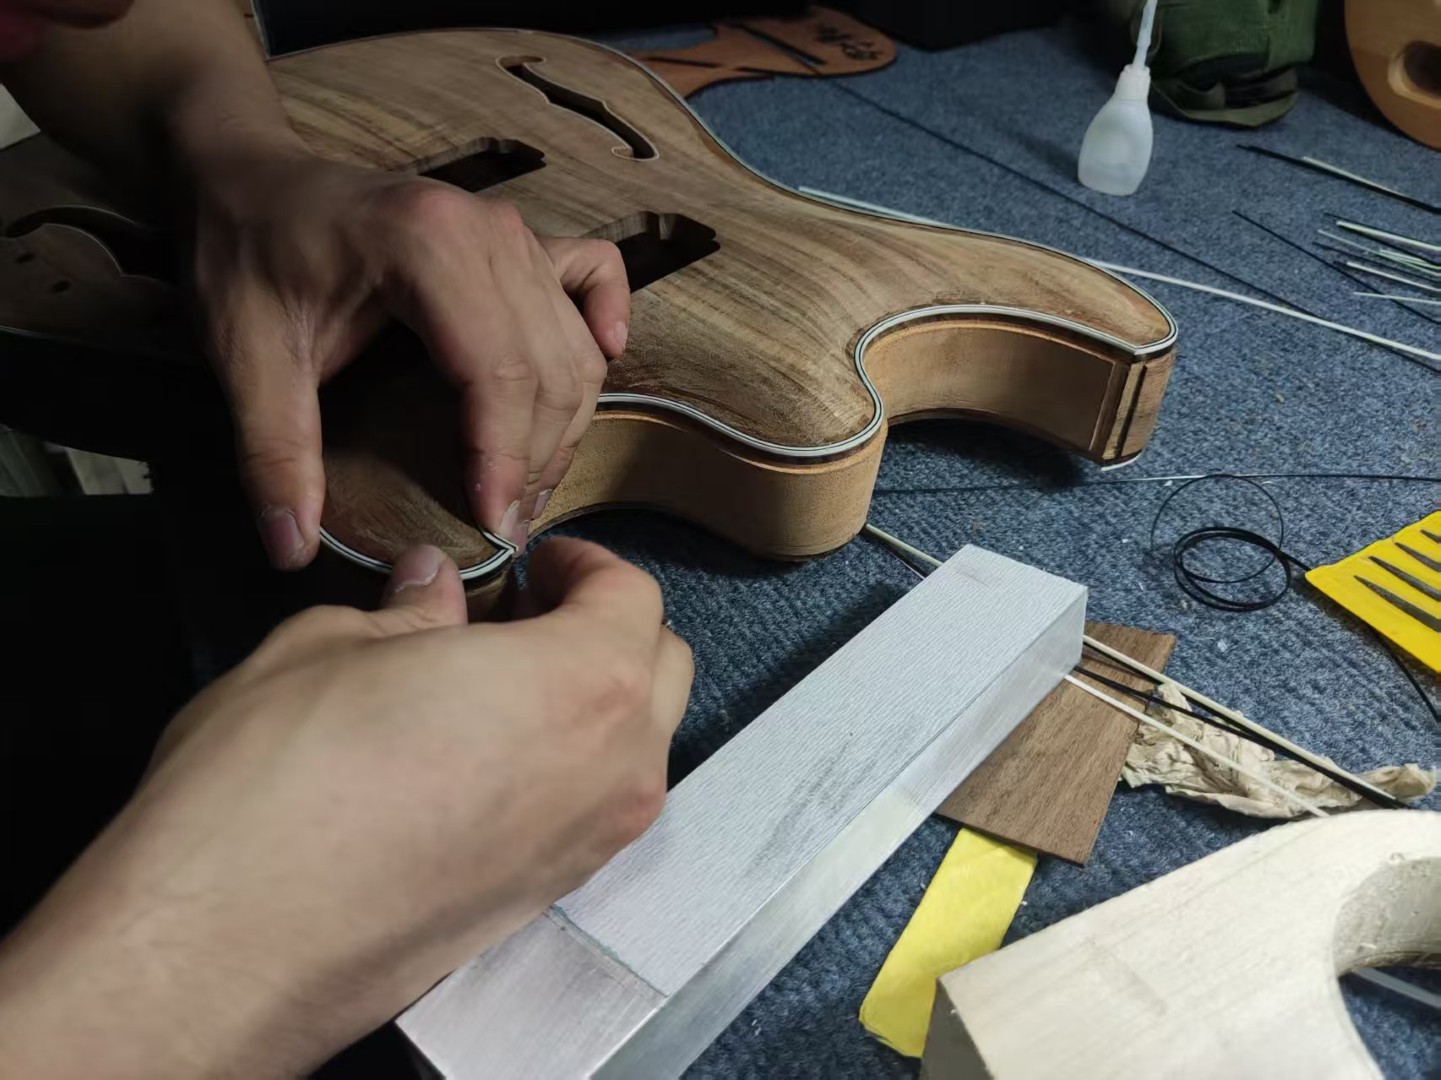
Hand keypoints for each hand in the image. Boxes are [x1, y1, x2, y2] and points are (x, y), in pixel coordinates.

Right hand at [0, 539, 690, 1077]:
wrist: (234, 941)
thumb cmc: (281, 778)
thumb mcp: (331, 646)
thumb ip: (410, 609)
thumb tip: (433, 585)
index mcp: (583, 681)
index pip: (635, 596)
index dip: (586, 565)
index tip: (536, 563)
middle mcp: (614, 769)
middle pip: (661, 670)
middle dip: (608, 627)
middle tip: (528, 612)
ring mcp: (590, 845)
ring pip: (637, 746)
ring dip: (596, 700)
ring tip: (505, 684)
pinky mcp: (549, 899)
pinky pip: (595, 810)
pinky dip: (571, 766)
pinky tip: (489, 757)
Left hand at [191, 143, 629, 567]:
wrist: (248, 176)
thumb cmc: (245, 253)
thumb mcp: (246, 355)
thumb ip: (275, 452)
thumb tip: (294, 547)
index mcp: (425, 246)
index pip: (498, 373)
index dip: (505, 459)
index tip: (492, 525)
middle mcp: (488, 232)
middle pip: (551, 368)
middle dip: (537, 459)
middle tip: (504, 527)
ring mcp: (512, 231)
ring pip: (577, 344)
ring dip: (567, 423)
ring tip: (530, 488)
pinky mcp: (520, 237)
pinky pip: (595, 275)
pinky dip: (606, 322)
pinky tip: (602, 362)